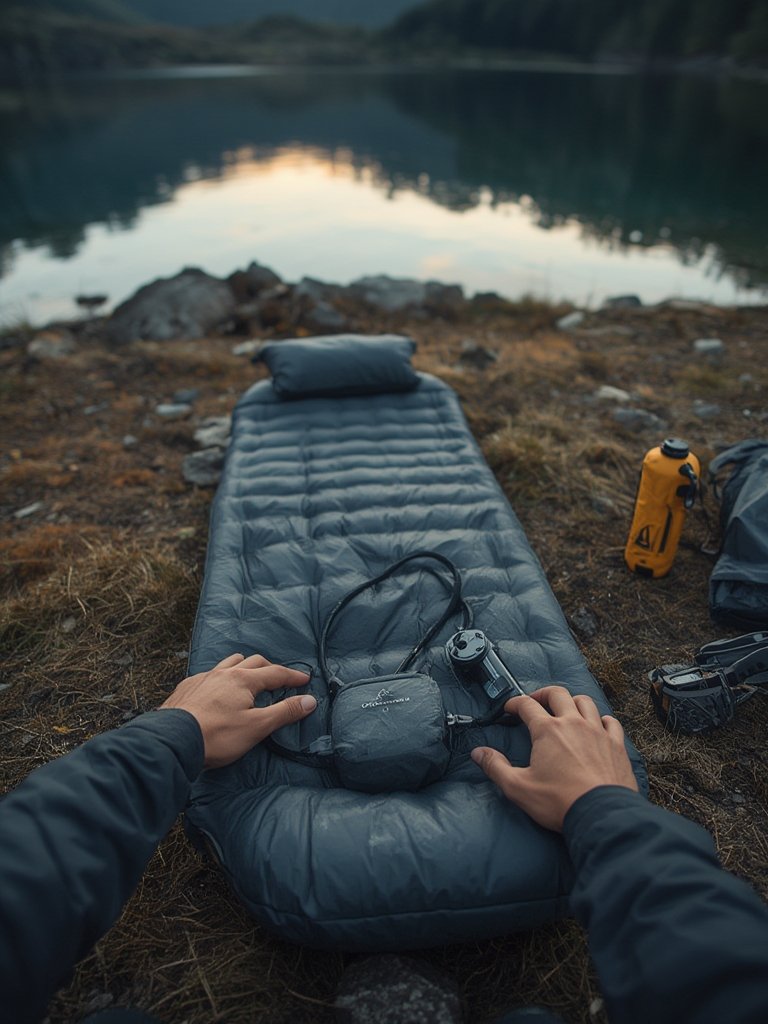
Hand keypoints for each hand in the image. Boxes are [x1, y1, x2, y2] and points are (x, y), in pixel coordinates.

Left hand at [160, 653, 315, 767]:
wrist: (173, 741)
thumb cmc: (218, 736)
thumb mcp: (257, 727)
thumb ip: (285, 712)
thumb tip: (310, 700)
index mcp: (243, 680)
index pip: (275, 673)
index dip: (292, 676)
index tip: (305, 679)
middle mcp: (224, 673)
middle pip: (253, 662)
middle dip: (270, 668)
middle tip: (280, 678)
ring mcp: (203, 678)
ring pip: (229, 662)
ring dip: (243, 665)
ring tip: (249, 674)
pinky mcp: (187, 688)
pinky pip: (209, 674)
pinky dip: (221, 676)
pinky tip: (217, 688)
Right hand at [471, 686, 637, 830]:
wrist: (602, 814)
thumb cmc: (559, 802)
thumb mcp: (518, 787)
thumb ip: (495, 767)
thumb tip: (478, 753)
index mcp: (547, 731)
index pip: (527, 705)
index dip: (514, 703)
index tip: (509, 708)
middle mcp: (573, 723)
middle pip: (557, 694)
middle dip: (543, 694)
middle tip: (535, 701)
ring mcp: (597, 732)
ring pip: (585, 702)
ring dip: (572, 701)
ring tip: (565, 709)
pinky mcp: (616, 744)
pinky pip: (611, 722)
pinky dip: (602, 719)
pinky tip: (598, 725)